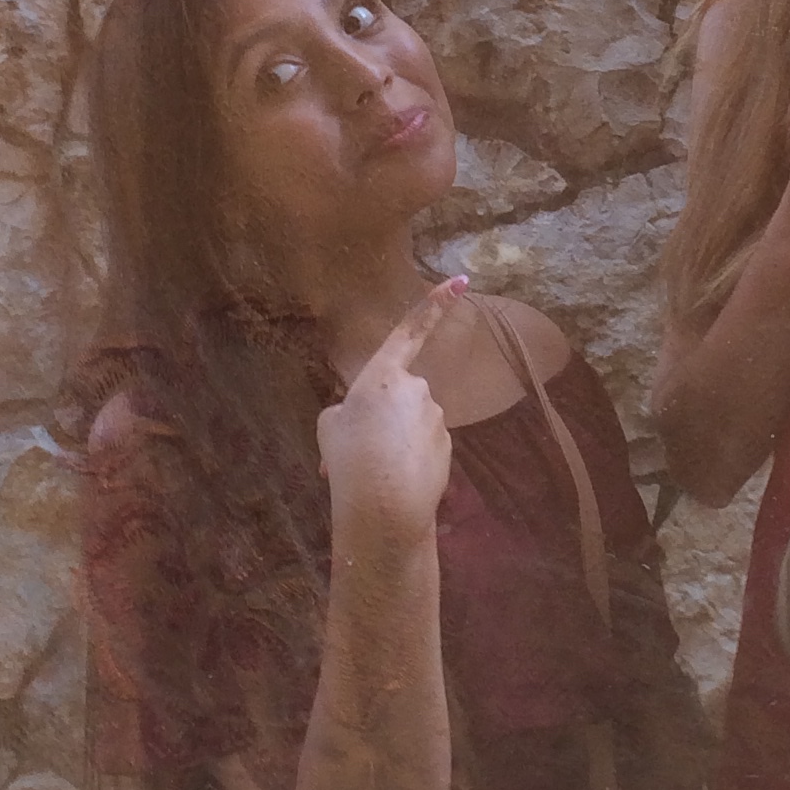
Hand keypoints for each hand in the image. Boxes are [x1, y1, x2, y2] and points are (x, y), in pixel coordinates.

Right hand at [316, 277, 463, 546]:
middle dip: (382, 419)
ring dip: (392, 444)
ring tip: (369, 471)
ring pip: (409, 427)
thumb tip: (361, 422)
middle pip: (398, 397)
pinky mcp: (447, 448)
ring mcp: (436, 420)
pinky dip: (408, 463)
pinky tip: (391, 484)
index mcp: (383, 376)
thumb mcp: (329, 426)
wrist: (384, 508)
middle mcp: (416, 390)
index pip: (410, 332)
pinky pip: (422, 449)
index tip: (461, 281)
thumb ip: (347, 410)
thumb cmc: (348, 460)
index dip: (435, 305)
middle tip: (356, 449)